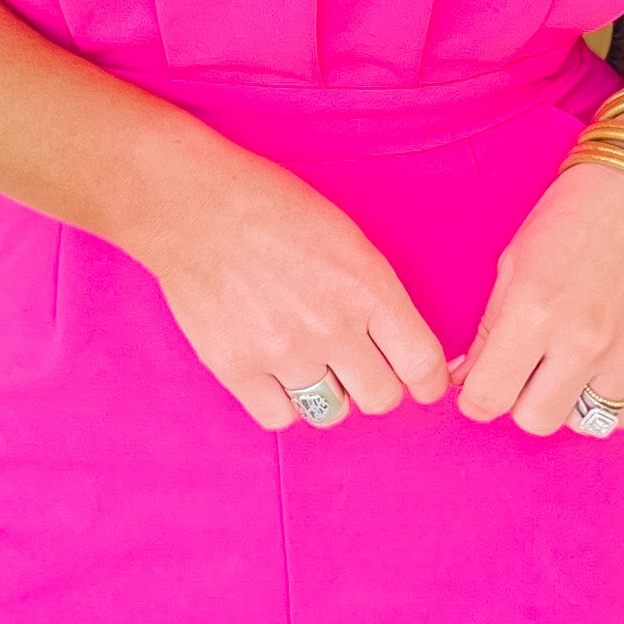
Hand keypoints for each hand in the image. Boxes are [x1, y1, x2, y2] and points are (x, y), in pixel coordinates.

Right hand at [147, 143, 447, 429]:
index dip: (429, 382)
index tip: (423, 384)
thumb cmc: (271, 208)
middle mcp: (331, 325)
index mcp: (368, 287)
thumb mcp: (348, 238)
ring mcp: (282, 351)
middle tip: (358, 366)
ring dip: (327, 392)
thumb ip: (378, 294)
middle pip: (381, 398)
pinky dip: (281, 401)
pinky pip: (279, 417)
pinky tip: (274, 371)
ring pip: (331, 412)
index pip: (422, 364)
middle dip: (376, 385)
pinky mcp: (236, 368)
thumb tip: (403, 347)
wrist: (193, 206)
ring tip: (308, 360)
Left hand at [455, 154, 623, 435]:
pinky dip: (615, 403)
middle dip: (522, 399)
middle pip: (535, 420)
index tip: (483, 386)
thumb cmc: (574, 216)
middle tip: (529, 370)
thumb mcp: (514, 262)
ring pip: (583, 422)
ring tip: (573, 363)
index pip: (487, 398)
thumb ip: (488, 330)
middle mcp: (583, 339)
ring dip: (570, 399)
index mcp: (534, 310)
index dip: (477, 398)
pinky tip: (607, 371)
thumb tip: (465, 380)